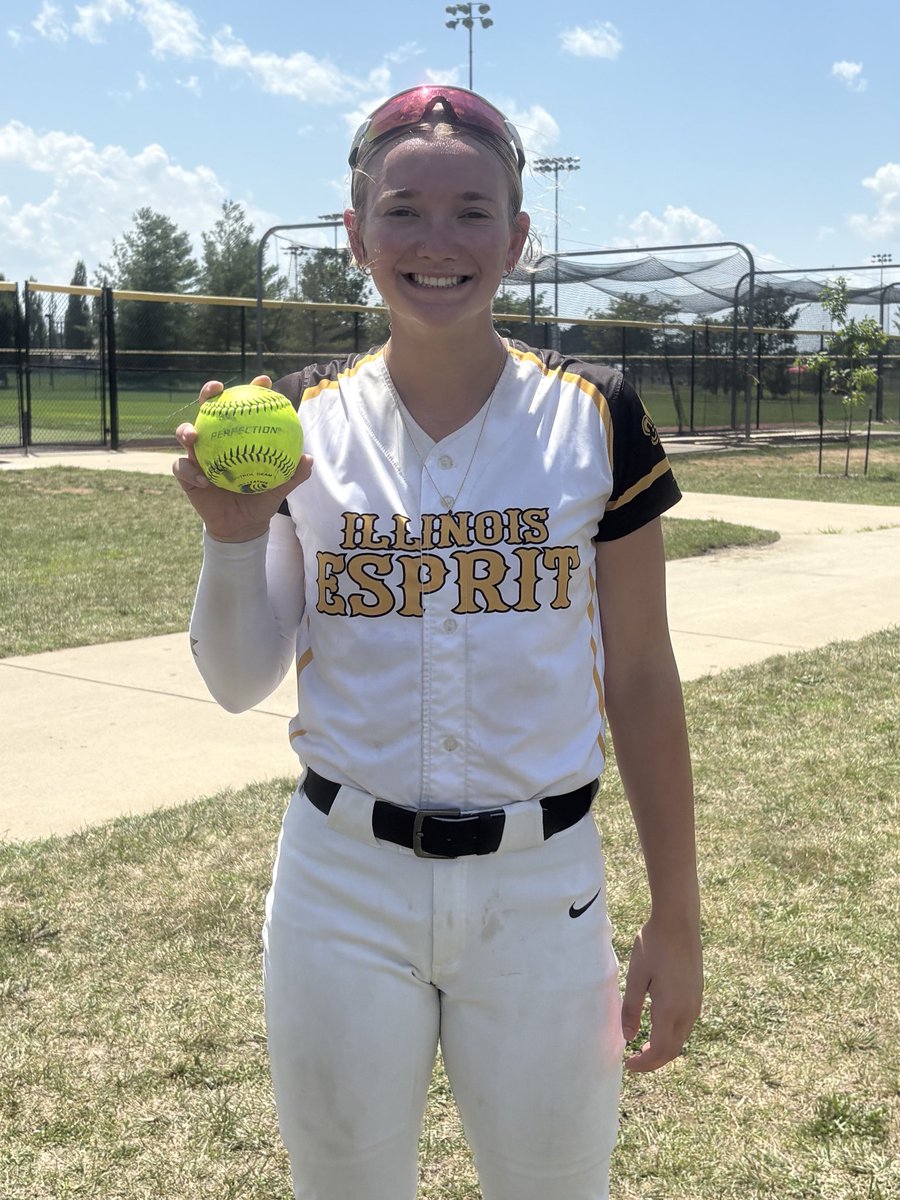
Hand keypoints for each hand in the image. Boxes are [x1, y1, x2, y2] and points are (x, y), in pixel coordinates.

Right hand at [172, 375, 312, 541]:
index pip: (244, 407)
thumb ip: (292, 474)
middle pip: (207, 409)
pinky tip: (203, 479)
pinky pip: (182, 467)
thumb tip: (308, 459)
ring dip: (186, 431)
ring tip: (194, 436)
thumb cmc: (260, 499)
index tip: (263, 380)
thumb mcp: (279, 487)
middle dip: (208, 393)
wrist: (242, 525)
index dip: (252, 389)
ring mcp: (198, 455)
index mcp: (238, 436)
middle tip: (215, 389)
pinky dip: (190, 472)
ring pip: (184, 433)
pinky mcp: (186, 474)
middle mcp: (215, 440)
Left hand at [621, 914, 702, 1072]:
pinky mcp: (697, 993)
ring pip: (681, 1037)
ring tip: (643, 1047)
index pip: (660, 1050)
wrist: (678, 921)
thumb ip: (631, 1008)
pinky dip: (671, 1034)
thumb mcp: (636, 976)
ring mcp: (695, 1002)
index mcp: (670, 1009)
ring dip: (664, 1048)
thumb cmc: (653, 945)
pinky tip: (657, 1026)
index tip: (628, 1065)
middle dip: (654, 1060)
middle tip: (634, 1061)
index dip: (644, 1064)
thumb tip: (628, 1037)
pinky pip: (685, 1024)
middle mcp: (688, 1011)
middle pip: (673, 1049)